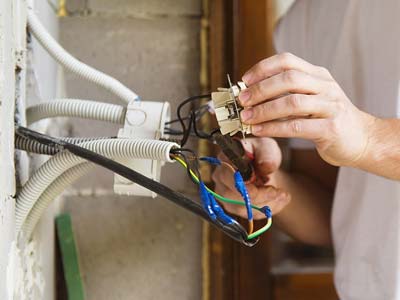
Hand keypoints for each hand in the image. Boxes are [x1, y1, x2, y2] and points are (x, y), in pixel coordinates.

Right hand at [212, 137, 289, 219]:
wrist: (265, 170)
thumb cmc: (262, 155)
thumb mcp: (267, 147)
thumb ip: (267, 154)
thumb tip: (265, 167)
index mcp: (223, 159)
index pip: (226, 175)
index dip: (244, 183)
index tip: (266, 181)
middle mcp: (219, 178)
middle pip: (230, 195)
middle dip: (257, 195)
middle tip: (277, 191)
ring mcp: (224, 194)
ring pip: (241, 208)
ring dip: (265, 203)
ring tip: (281, 194)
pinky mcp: (234, 207)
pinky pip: (250, 214)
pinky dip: (268, 209)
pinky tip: (279, 199)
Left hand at [239, 52, 374, 166]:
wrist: (362, 139)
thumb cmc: (328, 120)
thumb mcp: (311, 99)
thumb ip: (287, 95)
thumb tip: (250, 96)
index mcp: (318, 75)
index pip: (287, 60)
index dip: (263, 68)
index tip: (244, 80)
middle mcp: (325, 86)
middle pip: (289, 78)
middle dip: (261, 89)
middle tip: (242, 100)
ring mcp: (331, 106)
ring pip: (292, 102)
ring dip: (264, 110)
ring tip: (246, 118)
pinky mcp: (331, 128)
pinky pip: (296, 126)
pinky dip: (273, 128)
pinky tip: (259, 130)